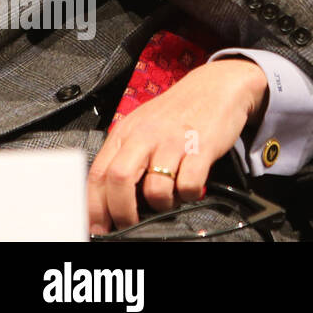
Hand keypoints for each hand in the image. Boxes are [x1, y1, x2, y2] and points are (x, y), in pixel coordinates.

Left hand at [86, 58, 267, 235]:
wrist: (218, 85)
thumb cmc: (179, 111)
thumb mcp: (143, 126)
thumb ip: (125, 155)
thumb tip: (109, 197)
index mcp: (126, 132)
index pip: (98, 174)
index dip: (94, 207)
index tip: (99, 227)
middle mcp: (146, 135)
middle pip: (119, 181)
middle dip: (122, 212)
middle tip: (130, 224)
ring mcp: (174, 141)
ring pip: (155, 189)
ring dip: (160, 205)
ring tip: (168, 199)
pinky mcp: (202, 146)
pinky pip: (189, 185)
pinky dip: (188, 195)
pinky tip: (190, 187)